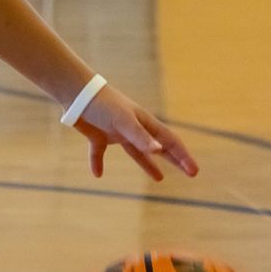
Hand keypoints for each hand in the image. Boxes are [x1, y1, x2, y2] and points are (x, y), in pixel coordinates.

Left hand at [73, 85, 198, 181]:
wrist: (76, 93)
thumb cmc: (103, 104)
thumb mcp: (123, 121)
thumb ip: (140, 136)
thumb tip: (159, 151)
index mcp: (144, 123)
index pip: (169, 141)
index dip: (182, 156)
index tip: (194, 171)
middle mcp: (133, 128)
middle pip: (158, 147)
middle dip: (174, 159)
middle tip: (190, 172)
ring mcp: (116, 132)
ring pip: (136, 152)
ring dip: (148, 164)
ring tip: (160, 178)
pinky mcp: (97, 136)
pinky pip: (99, 153)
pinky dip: (98, 163)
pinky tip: (97, 174)